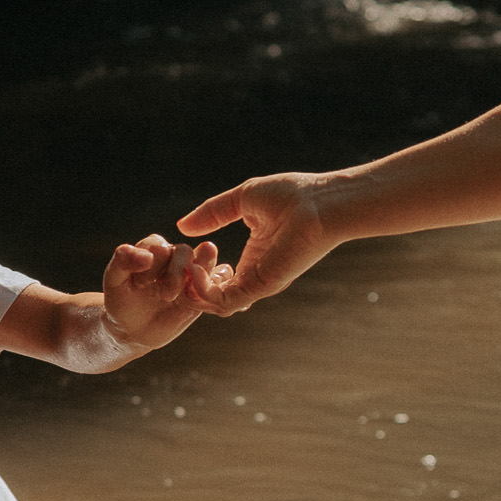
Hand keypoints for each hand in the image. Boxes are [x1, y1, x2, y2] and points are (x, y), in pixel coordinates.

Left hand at [102, 234, 224, 350]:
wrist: (134, 328)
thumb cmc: (122, 301)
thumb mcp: (114, 281)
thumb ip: (122, 263)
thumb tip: (145, 255)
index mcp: (153, 249)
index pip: (160, 246)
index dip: (153, 264)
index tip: (142, 284)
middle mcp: (174, 257)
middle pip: (185, 252)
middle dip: (176, 273)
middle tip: (166, 295)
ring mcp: (190, 273)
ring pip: (205, 262)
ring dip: (201, 275)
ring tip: (189, 293)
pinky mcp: (203, 291)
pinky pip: (219, 280)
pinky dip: (219, 283)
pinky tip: (206, 296)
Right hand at [178, 173, 336, 314]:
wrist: (321, 203)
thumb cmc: (292, 195)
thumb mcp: (241, 200)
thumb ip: (213, 213)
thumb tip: (183, 225)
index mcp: (253, 256)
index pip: (219, 278)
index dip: (197, 270)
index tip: (186, 253)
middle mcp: (254, 274)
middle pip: (213, 297)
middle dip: (190, 285)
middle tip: (179, 267)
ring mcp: (258, 282)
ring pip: (216, 305)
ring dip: (194, 290)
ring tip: (186, 268)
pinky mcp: (261, 285)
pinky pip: (224, 302)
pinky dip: (205, 291)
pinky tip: (198, 269)